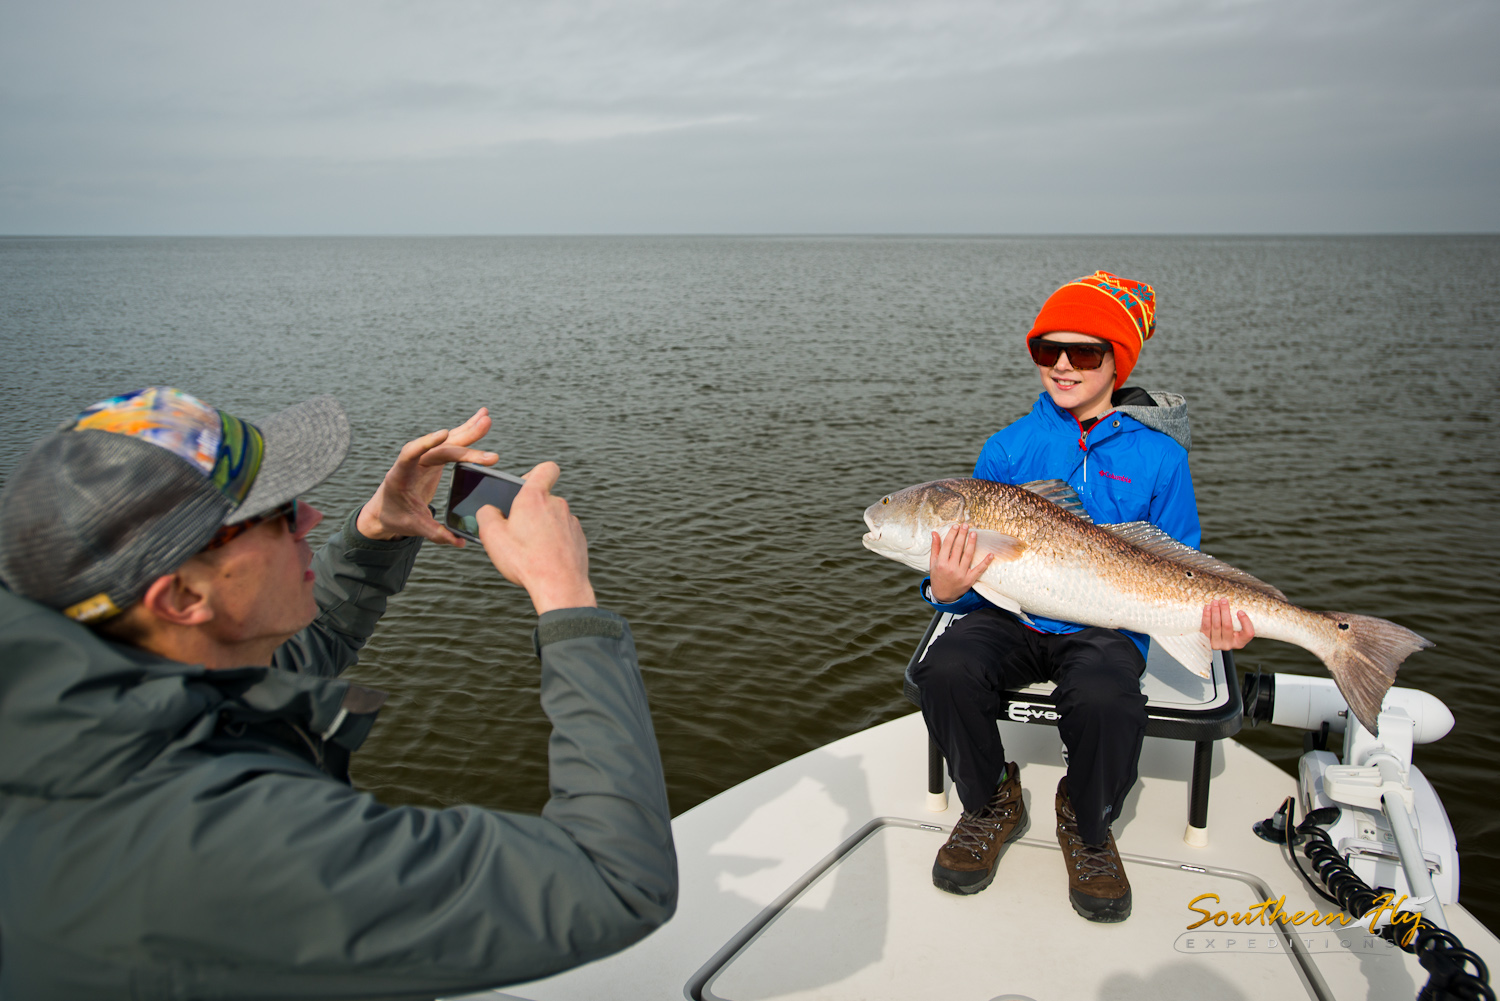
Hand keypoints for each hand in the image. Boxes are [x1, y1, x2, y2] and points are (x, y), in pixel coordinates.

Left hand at [357, 408, 496, 544]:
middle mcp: (413, 462)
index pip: (411, 453)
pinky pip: (451, 445)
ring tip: (486, 417)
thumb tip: (461, 542)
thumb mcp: (414, 527)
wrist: (384, 512)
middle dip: (463, 442)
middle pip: (439, 447)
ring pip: (447, 441)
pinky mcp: (433, 460)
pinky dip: (466, 434)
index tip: (443, 434)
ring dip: (467, 430)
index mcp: (401, 475)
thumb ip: (436, 534)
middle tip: (484, 437)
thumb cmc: (396, 517)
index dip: (426, 443)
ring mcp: (424, 458)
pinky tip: (480, 422)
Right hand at [475, 461, 596, 614]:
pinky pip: (562, 534)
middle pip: (542, 498)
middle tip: (515, 530)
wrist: (560, 586)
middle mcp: (557, 505)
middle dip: (529, 511)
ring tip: (528, 549)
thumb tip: (489, 511)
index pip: (545, 469)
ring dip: (541, 528)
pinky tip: (543, 558)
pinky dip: (553, 541)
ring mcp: (571, 522)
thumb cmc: (526, 560)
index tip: (524, 486)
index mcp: (535, 497)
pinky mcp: (578, 538)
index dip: (535, 473)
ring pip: (552, 518)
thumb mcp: (492, 536)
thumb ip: (486, 515)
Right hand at [929, 524, 993, 603]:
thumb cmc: (938, 577)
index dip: (952, 534)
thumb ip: (935, 548)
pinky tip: (990, 554)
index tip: (956, 526)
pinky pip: (979, 569)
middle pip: (958, 548)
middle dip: (962, 535)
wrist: (943, 595)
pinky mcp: (969, 580)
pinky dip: (985, 562)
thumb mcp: (933, 563)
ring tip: (974, 533)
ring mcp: (961, 574)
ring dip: (972, 543)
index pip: (947, 545)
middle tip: (966, 525)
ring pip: (968, 555)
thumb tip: (934, 533)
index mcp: (941, 563)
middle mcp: (951, 568)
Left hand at [1201, 598, 1254, 649]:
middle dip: (1225, 611)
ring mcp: (1217, 644)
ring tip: (1215, 602)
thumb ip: (1238, 620)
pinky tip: (1207, 608)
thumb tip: (1232, 606)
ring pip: (1216, 626)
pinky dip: (1206, 616)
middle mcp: (1229, 644)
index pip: (1248, 634)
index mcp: (1240, 642)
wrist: (1212, 639)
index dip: (1245, 622)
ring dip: (1215, 612)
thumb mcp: (1236, 628)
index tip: (1240, 611)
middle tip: (1223, 600)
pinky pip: (1206, 627)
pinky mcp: (1206, 641)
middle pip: (1228, 626)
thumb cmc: (1227, 631)